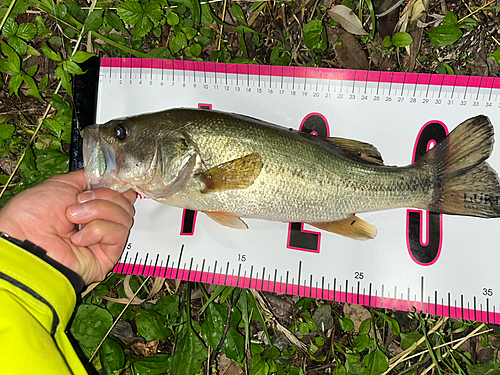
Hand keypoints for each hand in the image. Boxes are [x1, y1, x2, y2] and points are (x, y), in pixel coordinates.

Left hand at [0, 169, 135, 284]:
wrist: (27, 239)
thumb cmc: (33, 216)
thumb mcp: (62, 183)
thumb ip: (89, 178)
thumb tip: (110, 175)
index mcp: (89, 206)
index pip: (118, 195)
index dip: (119, 187)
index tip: (114, 180)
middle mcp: (98, 222)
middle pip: (124, 204)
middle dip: (104, 197)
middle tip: (80, 201)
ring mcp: (103, 239)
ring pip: (124, 216)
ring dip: (99, 211)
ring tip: (75, 219)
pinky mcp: (108, 255)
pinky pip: (118, 233)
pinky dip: (98, 230)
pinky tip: (79, 238)